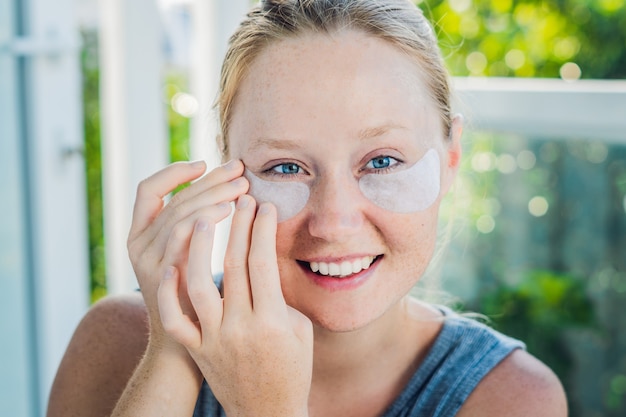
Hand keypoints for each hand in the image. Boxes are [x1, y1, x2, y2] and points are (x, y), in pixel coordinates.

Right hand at [127, 159, 247, 347]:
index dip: (174, 172)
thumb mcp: (190, 257)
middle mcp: (137, 244)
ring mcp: (146, 261)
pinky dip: (203, 219)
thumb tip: (232, 186)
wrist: (185, 349)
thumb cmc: (197, 299)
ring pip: (179, 213)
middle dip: (209, 180)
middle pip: (174, 198)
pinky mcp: (161, 277)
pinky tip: (228, 211)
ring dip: (212, 195)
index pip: (148, 189)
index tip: (205, 163)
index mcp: (140, 234)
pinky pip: (179, 238)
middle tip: (240, 171)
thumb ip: (198, 225)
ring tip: (241, 189)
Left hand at [158, 195, 312, 416]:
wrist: (268, 413)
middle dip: (238, 226)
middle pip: (234, 265)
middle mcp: (240, 327)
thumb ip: (280, 297)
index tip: (264, 207)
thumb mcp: (300, 331)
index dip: (263, 230)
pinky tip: (171, 264)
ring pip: (197, 284)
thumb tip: (262, 264)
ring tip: (203, 217)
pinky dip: (168, 292)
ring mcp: (214, 339)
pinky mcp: (197, 349)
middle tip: (241, 199)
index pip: (263, 263)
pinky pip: (175, 319)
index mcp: (272, 321)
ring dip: (199, 247)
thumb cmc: (292, 370)